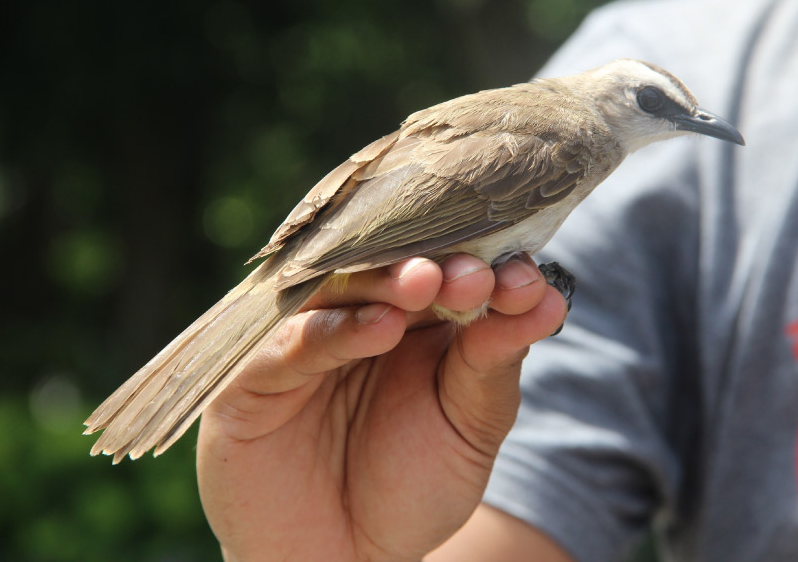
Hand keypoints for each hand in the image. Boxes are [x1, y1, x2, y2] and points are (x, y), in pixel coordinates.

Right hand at [196, 254, 567, 561]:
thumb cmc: (409, 490)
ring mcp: (299, 341)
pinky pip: (289, 344)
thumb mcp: (469, 427)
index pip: (446, 271)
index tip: (529, 280)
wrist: (346, 561)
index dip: (486, 268)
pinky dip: (334, 331)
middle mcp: (354, 316)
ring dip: (385, 283)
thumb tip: (548, 300)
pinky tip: (382, 328)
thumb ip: (494, 363)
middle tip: (476, 273)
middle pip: (389, 267)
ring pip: (337, 291)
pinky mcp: (249, 379)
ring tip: (431, 282)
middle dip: (436, 265)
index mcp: (411, 318)